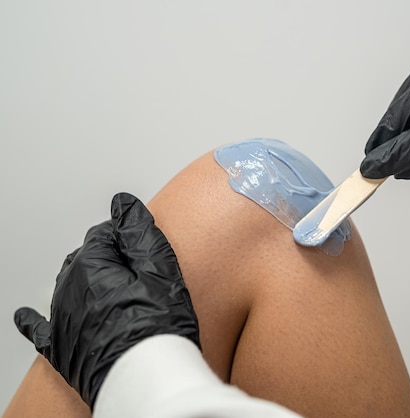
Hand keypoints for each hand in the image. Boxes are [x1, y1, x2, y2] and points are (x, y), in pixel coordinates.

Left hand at [14, 193, 199, 407]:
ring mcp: (61, 320)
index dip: (125, 237)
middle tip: (133, 269)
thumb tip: (122, 202)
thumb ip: (139, 232)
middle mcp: (68, 290)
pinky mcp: (60, 348)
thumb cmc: (157, 328)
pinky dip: (34, 320)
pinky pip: (39, 329)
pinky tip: (25, 315)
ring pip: (66, 286)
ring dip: (84, 280)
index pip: (103, 235)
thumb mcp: (160, 270)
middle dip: (104, 257)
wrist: (145, 381)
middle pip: (84, 259)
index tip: (141, 246)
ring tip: (110, 287)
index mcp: (90, 266)